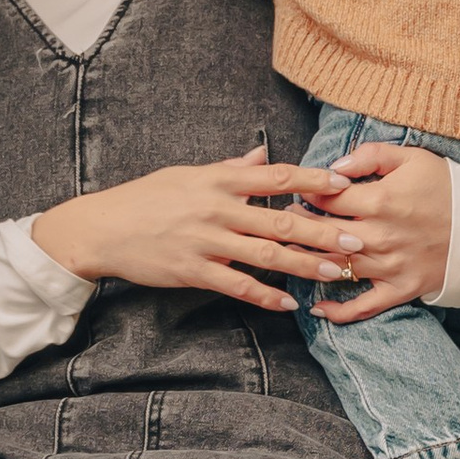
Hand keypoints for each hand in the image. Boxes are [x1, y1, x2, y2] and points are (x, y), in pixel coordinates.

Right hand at [31, 152, 376, 314]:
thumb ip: (229, 167)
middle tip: (358, 239)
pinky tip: (289, 304)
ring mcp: (206, 241)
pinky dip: (266, 295)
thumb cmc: (143, 198)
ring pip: (267, 254)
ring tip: (337, 272)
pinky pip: (238, 285)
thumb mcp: (186, 174)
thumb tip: (261, 154)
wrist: (101, 228)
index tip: (343, 183)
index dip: (312, 178)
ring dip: (306, 265)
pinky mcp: (193, 271)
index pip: (275, 175)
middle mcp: (216, 208)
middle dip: (323, 230)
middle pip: (281, 218)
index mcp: (217, 179)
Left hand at [309, 140, 454, 319]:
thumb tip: (333, 166)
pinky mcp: (400, 289)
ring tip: (292, 252)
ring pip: (335, 268)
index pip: (326, 198)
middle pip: (322, 234)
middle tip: (285, 220)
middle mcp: (380, 236)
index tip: (297, 192)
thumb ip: (370, 155)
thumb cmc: (447, 188)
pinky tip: (317, 309)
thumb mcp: (412, 158)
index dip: (306, 193)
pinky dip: (338, 312)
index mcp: (380, 201)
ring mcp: (389, 266)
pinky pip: (363, 306)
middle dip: (298, 226)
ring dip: (307, 262)